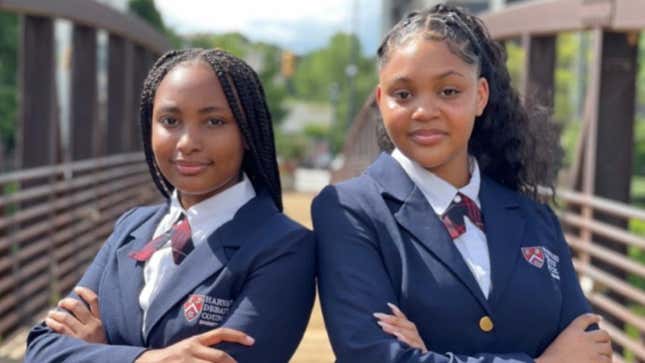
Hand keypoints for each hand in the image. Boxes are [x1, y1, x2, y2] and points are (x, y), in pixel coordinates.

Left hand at [45, 286, 106, 343]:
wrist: (101, 361)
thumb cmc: (98, 347)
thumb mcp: (101, 332)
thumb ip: (93, 321)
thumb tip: (76, 308)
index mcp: (101, 321)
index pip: (94, 300)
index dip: (85, 292)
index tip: (77, 289)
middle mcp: (93, 326)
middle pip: (77, 307)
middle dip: (66, 302)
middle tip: (61, 303)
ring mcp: (83, 334)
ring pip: (66, 317)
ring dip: (55, 313)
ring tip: (50, 313)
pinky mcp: (74, 342)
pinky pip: (60, 328)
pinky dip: (52, 323)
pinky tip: (48, 322)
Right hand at [135, 327, 253, 362]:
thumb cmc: (173, 356)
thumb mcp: (189, 347)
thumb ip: (206, 348)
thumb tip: (227, 357)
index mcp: (196, 341)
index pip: (220, 334)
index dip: (237, 335)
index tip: (252, 341)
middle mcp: (192, 349)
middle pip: (220, 357)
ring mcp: (187, 362)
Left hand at [374, 302, 427, 352]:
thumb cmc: (410, 352)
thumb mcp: (401, 340)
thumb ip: (395, 331)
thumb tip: (382, 324)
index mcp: (411, 331)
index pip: (403, 319)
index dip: (397, 311)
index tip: (388, 304)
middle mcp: (415, 334)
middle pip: (404, 323)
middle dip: (390, 318)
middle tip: (377, 316)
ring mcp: (418, 342)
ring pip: (408, 332)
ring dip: (395, 328)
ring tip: (383, 326)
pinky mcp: (420, 350)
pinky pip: (413, 344)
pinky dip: (406, 339)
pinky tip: (398, 336)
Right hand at [536, 314, 611, 362]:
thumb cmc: (550, 360)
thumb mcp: (556, 345)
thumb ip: (569, 341)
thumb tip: (581, 343)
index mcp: (571, 331)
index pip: (585, 319)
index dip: (593, 318)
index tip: (599, 318)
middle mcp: (584, 338)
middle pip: (603, 334)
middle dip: (606, 340)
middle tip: (605, 345)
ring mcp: (591, 350)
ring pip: (608, 348)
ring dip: (607, 353)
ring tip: (605, 357)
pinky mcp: (596, 362)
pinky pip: (607, 360)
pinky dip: (607, 362)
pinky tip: (605, 362)